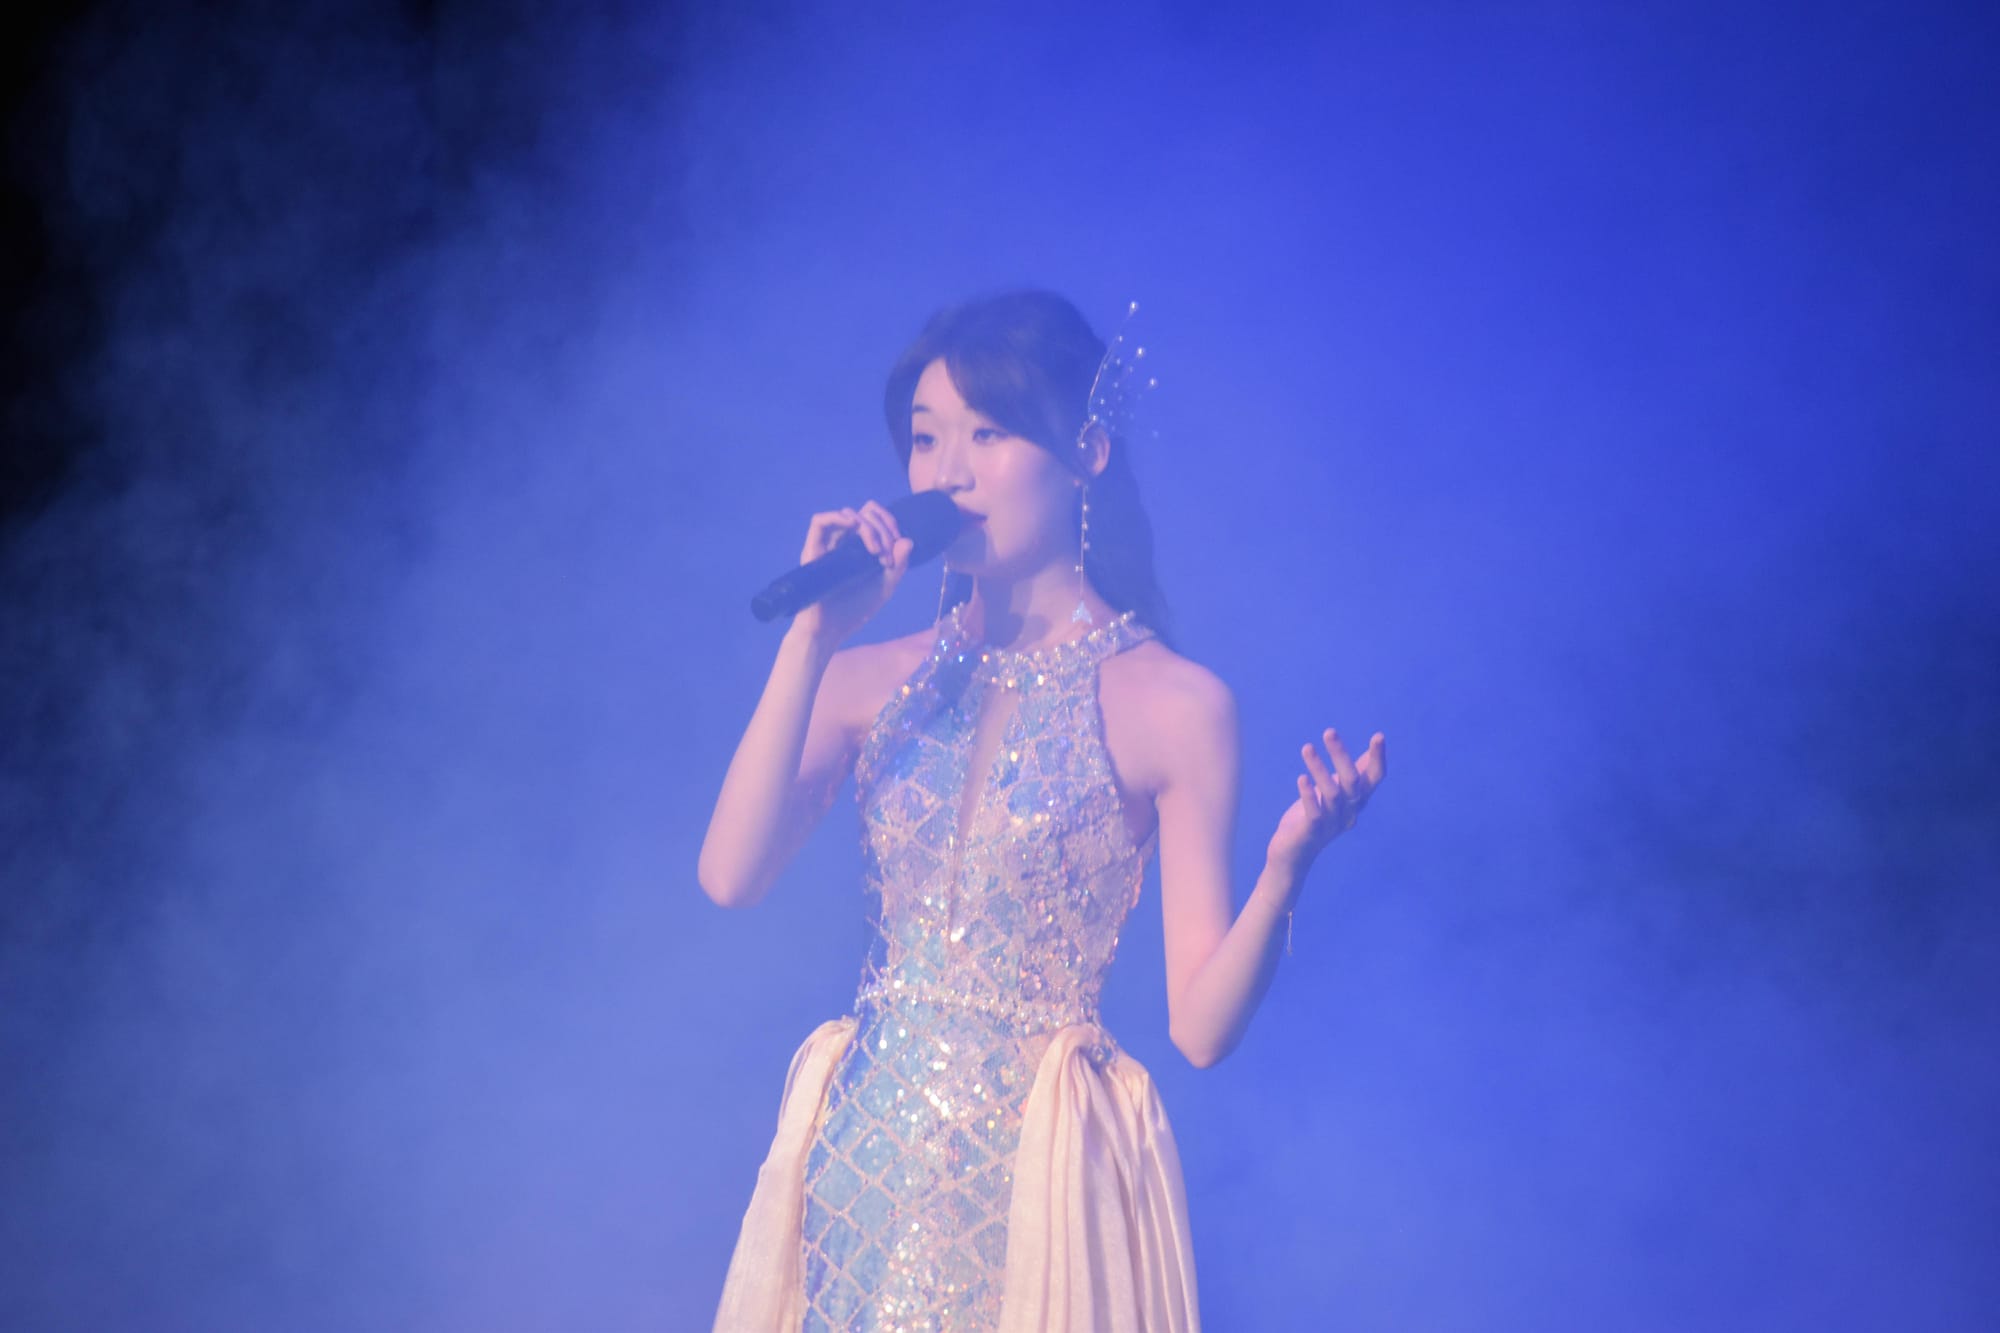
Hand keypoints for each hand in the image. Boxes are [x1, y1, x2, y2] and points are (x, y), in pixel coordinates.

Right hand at [789, 500, 916, 647]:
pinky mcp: (812, 548)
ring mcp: (828, 544)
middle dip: (883, 529)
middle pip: (865, 513)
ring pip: (848, 514)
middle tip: (886, 556)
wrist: (830, 629)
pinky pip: (819, 521)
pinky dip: (838, 517)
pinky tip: (853, 527)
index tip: (899, 542)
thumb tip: (908, 540)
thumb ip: (898, 565)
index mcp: (860, 546)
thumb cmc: (854, 610)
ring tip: (875, 550)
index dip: (889, 522)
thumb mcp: (884, 587)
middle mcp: (844, 541)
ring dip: (867, 527)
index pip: (874, 517)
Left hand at [1266, 728, 1385, 875]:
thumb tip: (1372, 751)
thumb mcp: (1334, 793)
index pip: (1374, 779)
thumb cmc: (1313, 818)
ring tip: (1307, 748)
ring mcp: (1331, 824)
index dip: (1378, 759)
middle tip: (1329, 732)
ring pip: (1332, 794)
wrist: (1292, 855)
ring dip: (1320, 769)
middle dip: (1341, 756)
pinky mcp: (1312, 833)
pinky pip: (1315, 813)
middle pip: (1352, 782)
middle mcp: (1348, 813)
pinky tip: (1302, 778)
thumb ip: (1351, 775)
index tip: (1379, 736)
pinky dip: (1309, 795)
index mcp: (1356, 801)